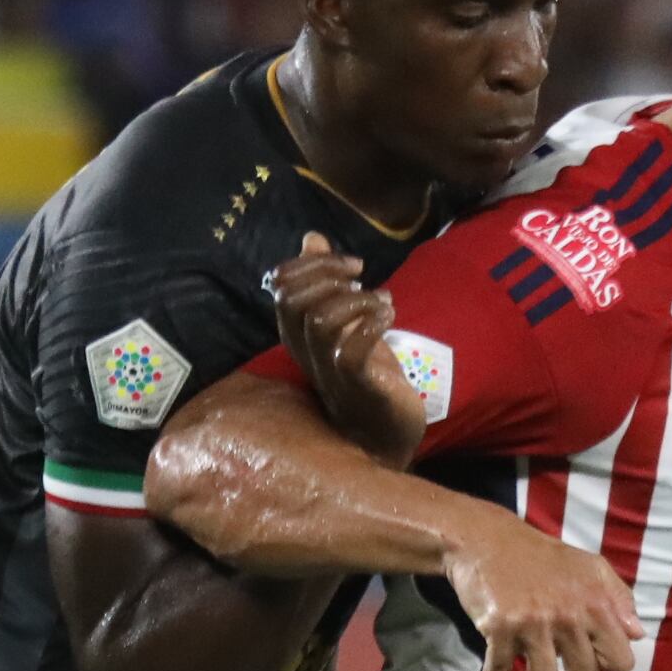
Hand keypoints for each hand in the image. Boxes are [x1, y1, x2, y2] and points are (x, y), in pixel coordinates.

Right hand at [272, 233, 423, 465]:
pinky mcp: (358, 387)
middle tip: (364, 282)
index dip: (314, 264)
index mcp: (296, 334)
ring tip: (383, 302)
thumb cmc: (364, 373)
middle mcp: (305, 352)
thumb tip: (312, 237)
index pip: (282, 285)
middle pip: (294, 300)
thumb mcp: (345, 320)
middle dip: (332, 278)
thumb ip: (325, 280)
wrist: (384, 432)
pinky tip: (389, 318)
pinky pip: (350, 351)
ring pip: (320, 321)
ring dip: (357, 301)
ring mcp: (328, 371)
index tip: (353, 267)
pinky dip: (372, 324)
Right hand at [443, 504, 644, 670]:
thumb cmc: (541, 556)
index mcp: (596, 605)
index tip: (588, 670)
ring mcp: (534, 624)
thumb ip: (618, 599)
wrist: (486, 540)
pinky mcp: (501, 628)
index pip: (620, 661)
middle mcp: (569, 617)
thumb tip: (637, 634)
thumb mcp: (591, 568)